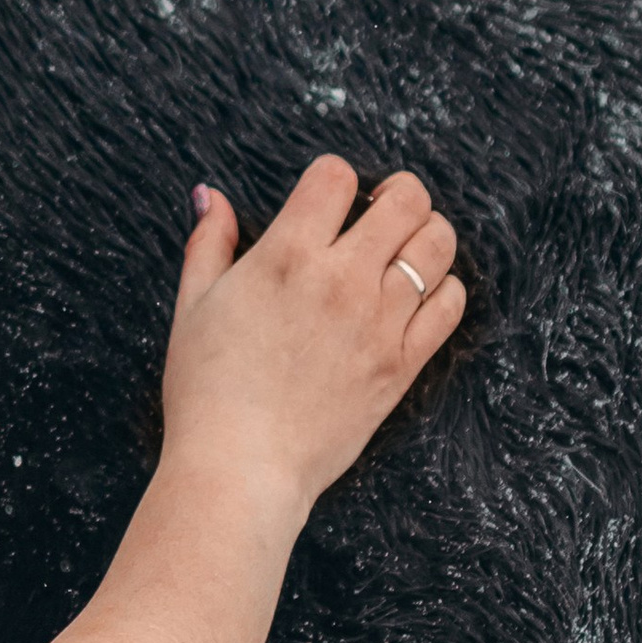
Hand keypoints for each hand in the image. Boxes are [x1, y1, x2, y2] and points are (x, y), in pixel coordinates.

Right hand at [161, 157, 464, 531]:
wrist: (239, 466)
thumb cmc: (206, 390)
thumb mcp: (192, 306)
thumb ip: (207, 242)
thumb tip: (209, 194)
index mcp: (285, 256)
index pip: (335, 176)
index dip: (333, 178)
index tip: (328, 200)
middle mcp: (341, 279)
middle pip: (406, 199)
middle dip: (398, 192)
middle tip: (382, 209)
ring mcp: (379, 321)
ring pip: (437, 246)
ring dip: (428, 233)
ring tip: (405, 247)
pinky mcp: (402, 363)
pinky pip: (449, 305)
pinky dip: (443, 289)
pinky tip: (419, 295)